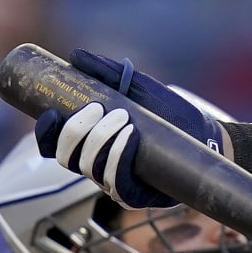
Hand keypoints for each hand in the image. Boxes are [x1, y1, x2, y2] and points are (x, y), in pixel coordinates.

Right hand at [34, 49, 224, 208]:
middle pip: (67, 157)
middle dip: (76, 132)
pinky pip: (118, 184)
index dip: (45, 133)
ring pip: (90, 169)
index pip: (54, 145)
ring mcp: (115, 182)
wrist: (206, 134)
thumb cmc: (169, 114)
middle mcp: (97, 165)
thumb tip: (76, 57)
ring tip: (123, 117)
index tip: (50, 114)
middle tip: (98, 108)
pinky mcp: (137, 195)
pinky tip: (130, 137)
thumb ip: (108, 73)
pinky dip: (119, 158)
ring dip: (101, 141)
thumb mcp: (138, 88)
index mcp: (90, 143)